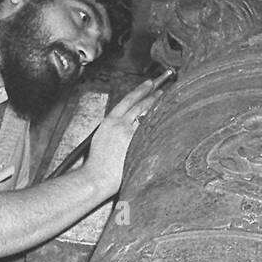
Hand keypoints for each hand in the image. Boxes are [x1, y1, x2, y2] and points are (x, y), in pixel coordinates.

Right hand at [83, 79, 161, 200]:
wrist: (96, 177)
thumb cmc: (96, 163)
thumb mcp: (101, 137)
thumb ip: (115, 127)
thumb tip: (129, 122)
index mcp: (110, 121)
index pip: (128, 100)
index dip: (140, 90)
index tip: (149, 84)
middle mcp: (120, 125)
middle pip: (140, 105)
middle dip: (152, 95)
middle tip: (161, 90)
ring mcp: (130, 135)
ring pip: (148, 117)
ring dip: (157, 109)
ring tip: (165, 103)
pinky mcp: (137, 146)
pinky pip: (151, 133)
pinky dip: (158, 126)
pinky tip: (166, 123)